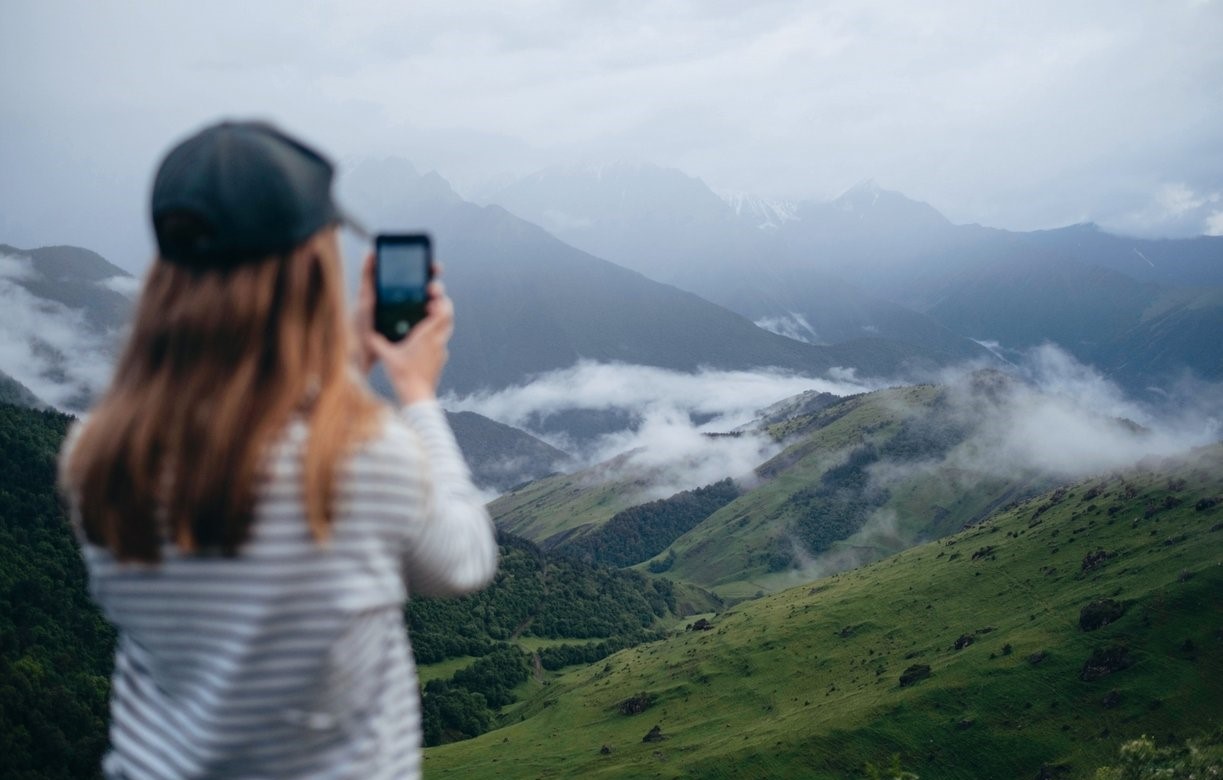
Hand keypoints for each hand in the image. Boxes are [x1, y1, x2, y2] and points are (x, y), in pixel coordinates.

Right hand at [357, 252, 452, 403]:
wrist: (417, 396)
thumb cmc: (403, 375)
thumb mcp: (387, 356)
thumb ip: (377, 343)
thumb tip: (366, 333)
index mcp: (427, 336)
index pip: (443, 312)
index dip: (441, 301)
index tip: (431, 296)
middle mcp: (438, 341)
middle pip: (448, 317)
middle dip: (442, 306)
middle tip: (430, 302)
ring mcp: (441, 351)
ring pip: (446, 329)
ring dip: (440, 320)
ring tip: (426, 317)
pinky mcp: (440, 359)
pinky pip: (441, 342)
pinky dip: (436, 335)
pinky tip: (423, 338)